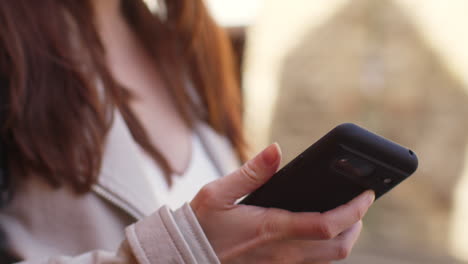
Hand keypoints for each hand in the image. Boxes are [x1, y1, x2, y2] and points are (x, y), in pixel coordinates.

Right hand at [191, 143, 374, 263]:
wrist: (186, 256)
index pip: (327, 225)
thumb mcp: (218, 193)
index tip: (367, 194)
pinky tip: (317, 230)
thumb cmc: (200, 225)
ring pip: (329, 260)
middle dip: (357, 225)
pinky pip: (312, 263)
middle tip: (358, 205)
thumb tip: (276, 150)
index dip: (354, 210)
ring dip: (344, 238)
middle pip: (338, 248)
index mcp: (271, 228)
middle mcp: (281, 252)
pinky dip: (325, 247)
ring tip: (344, 215)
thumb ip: (251, 172)